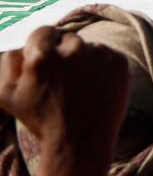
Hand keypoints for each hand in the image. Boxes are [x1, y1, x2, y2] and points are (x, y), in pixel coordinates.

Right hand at [0, 27, 128, 175]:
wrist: (80, 143)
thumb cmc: (40, 119)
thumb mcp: (7, 94)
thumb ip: (8, 63)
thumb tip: (20, 48)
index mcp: (43, 55)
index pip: (42, 32)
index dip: (42, 47)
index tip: (46, 63)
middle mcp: (74, 49)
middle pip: (66, 38)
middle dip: (62, 53)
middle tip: (62, 79)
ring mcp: (100, 54)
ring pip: (88, 47)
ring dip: (83, 59)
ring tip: (79, 86)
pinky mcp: (119, 62)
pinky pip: (107, 55)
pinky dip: (102, 66)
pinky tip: (95, 87)